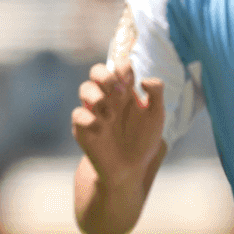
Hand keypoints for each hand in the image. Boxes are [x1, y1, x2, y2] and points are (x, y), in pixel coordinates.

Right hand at [71, 62, 165, 183]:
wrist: (131, 167)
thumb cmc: (144, 139)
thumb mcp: (156, 115)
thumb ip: (156, 93)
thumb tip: (144, 80)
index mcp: (126, 92)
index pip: (118, 67)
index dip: (122, 66)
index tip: (130, 80)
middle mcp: (108, 97)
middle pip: (96, 71)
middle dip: (105, 76)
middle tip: (120, 91)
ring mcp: (94, 111)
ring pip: (84, 88)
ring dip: (98, 96)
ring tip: (112, 115)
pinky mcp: (83, 128)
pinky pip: (77, 114)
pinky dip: (88, 118)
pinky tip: (101, 128)